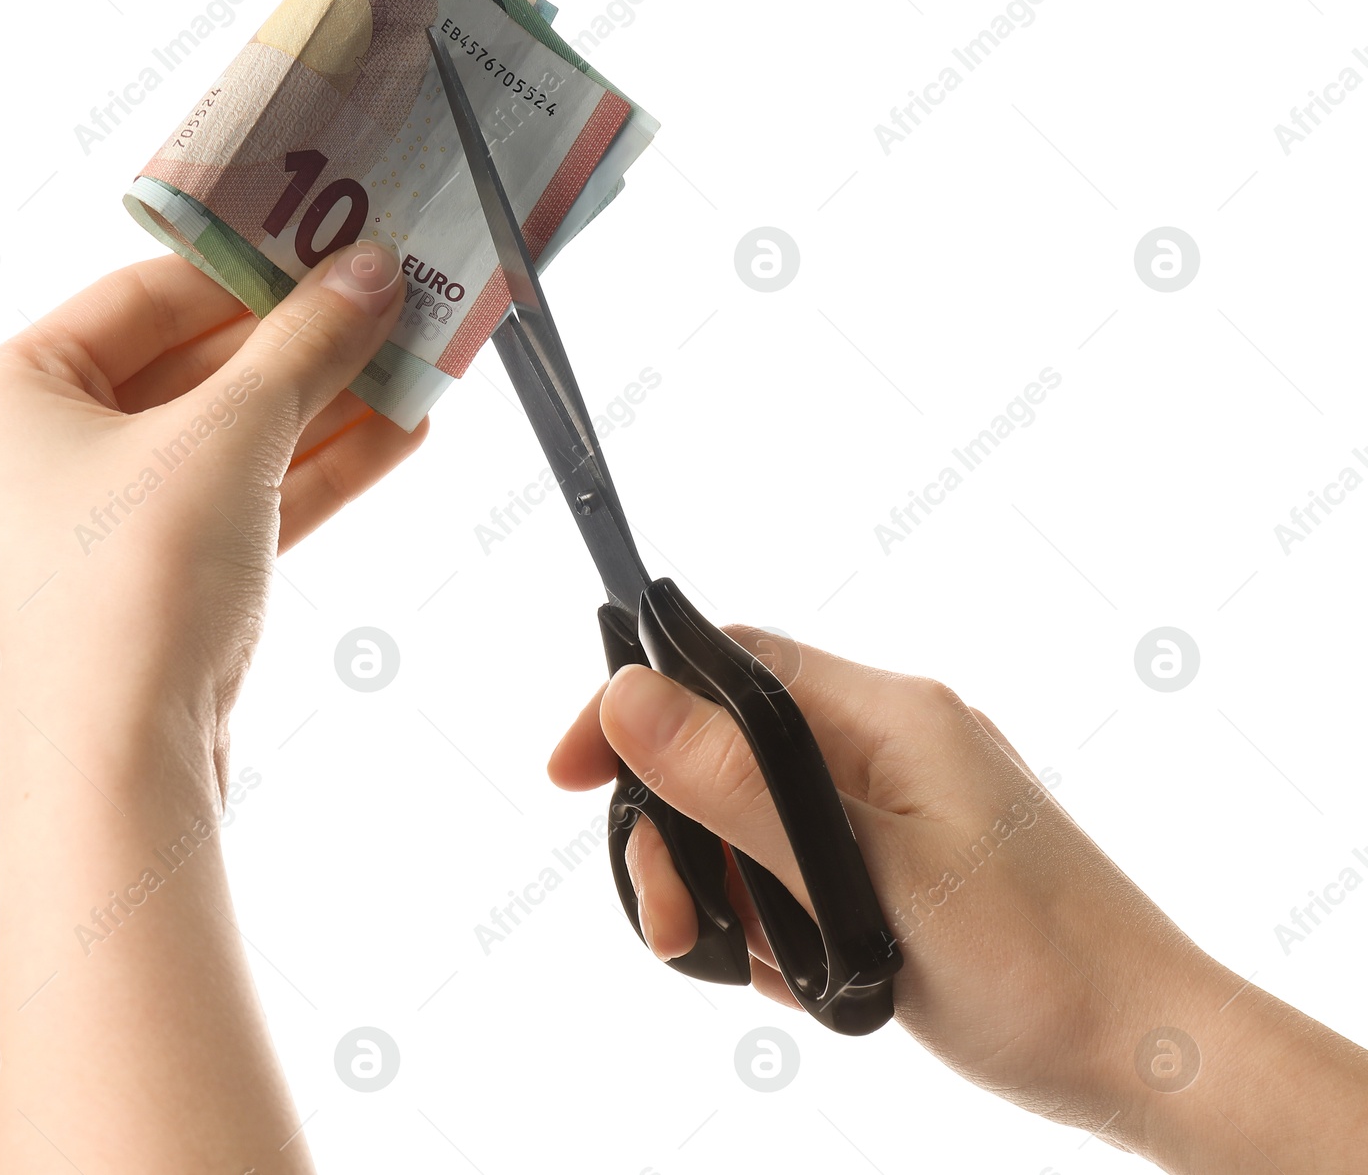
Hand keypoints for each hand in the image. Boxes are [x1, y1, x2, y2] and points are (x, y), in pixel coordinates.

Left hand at [0, 242, 421, 1173]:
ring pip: (221, 442)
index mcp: (2, 395)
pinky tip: (393, 439)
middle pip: (190, 370)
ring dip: (320, 409)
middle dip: (301, 348)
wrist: (120, 769)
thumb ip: (305, 346)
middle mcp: (27, 457)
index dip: (252, 270)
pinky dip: (306, 474)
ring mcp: (83, 530)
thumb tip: (370, 273)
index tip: (334, 250)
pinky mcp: (139, 587)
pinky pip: (231, 503)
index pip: (143, 295)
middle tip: (386, 308)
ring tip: (411, 368)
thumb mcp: (231, 436)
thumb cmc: (130, 592)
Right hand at [549, 629, 1367, 1172]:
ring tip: (751, 963)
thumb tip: (627, 698)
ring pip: (752, 813)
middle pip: (727, 746)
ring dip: (725, 885)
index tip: (569, 771)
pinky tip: (805, 973)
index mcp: (887, 713)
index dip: (635, 702)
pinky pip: (794, 862)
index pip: (728, 662)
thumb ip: (738, 784)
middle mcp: (886, 741)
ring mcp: (893, 801)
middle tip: (672, 920)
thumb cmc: (1034, 965)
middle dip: (678, 829)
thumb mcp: (862, 876)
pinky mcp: (897, 860)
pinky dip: (775, 914)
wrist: (1147, 1052)